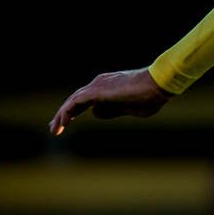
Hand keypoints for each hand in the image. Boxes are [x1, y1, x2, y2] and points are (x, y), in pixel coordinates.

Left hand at [49, 67, 172, 135]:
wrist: (159, 84)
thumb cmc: (152, 96)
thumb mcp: (131, 108)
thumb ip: (113, 111)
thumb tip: (95, 113)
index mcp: (109, 87)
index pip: (85, 100)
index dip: (74, 112)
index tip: (66, 123)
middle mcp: (99, 83)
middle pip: (75, 100)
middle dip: (64, 114)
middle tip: (54, 128)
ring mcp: (97, 85)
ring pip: (72, 101)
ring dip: (61, 116)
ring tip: (54, 131)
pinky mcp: (96, 91)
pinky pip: (74, 103)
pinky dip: (66, 114)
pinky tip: (61, 125)